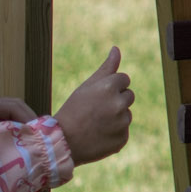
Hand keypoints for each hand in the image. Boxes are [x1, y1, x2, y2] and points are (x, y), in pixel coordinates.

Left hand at [0, 97, 36, 147]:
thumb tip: (23, 150)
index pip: (13, 107)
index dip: (28, 120)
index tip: (37, 137)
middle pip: (18, 106)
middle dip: (32, 122)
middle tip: (42, 139)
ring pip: (19, 111)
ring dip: (29, 125)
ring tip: (37, 141)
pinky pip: (14, 117)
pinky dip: (23, 127)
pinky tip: (28, 141)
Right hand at [56, 47, 133, 165]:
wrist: (62, 142)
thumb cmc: (73, 109)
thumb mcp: (87, 86)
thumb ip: (106, 67)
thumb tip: (116, 49)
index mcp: (110, 87)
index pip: (124, 79)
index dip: (110, 87)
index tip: (98, 95)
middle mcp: (119, 104)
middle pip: (129, 96)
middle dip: (116, 100)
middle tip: (96, 110)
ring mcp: (122, 123)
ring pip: (127, 114)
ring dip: (116, 117)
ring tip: (95, 123)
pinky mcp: (122, 139)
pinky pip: (123, 131)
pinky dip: (114, 133)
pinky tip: (98, 135)